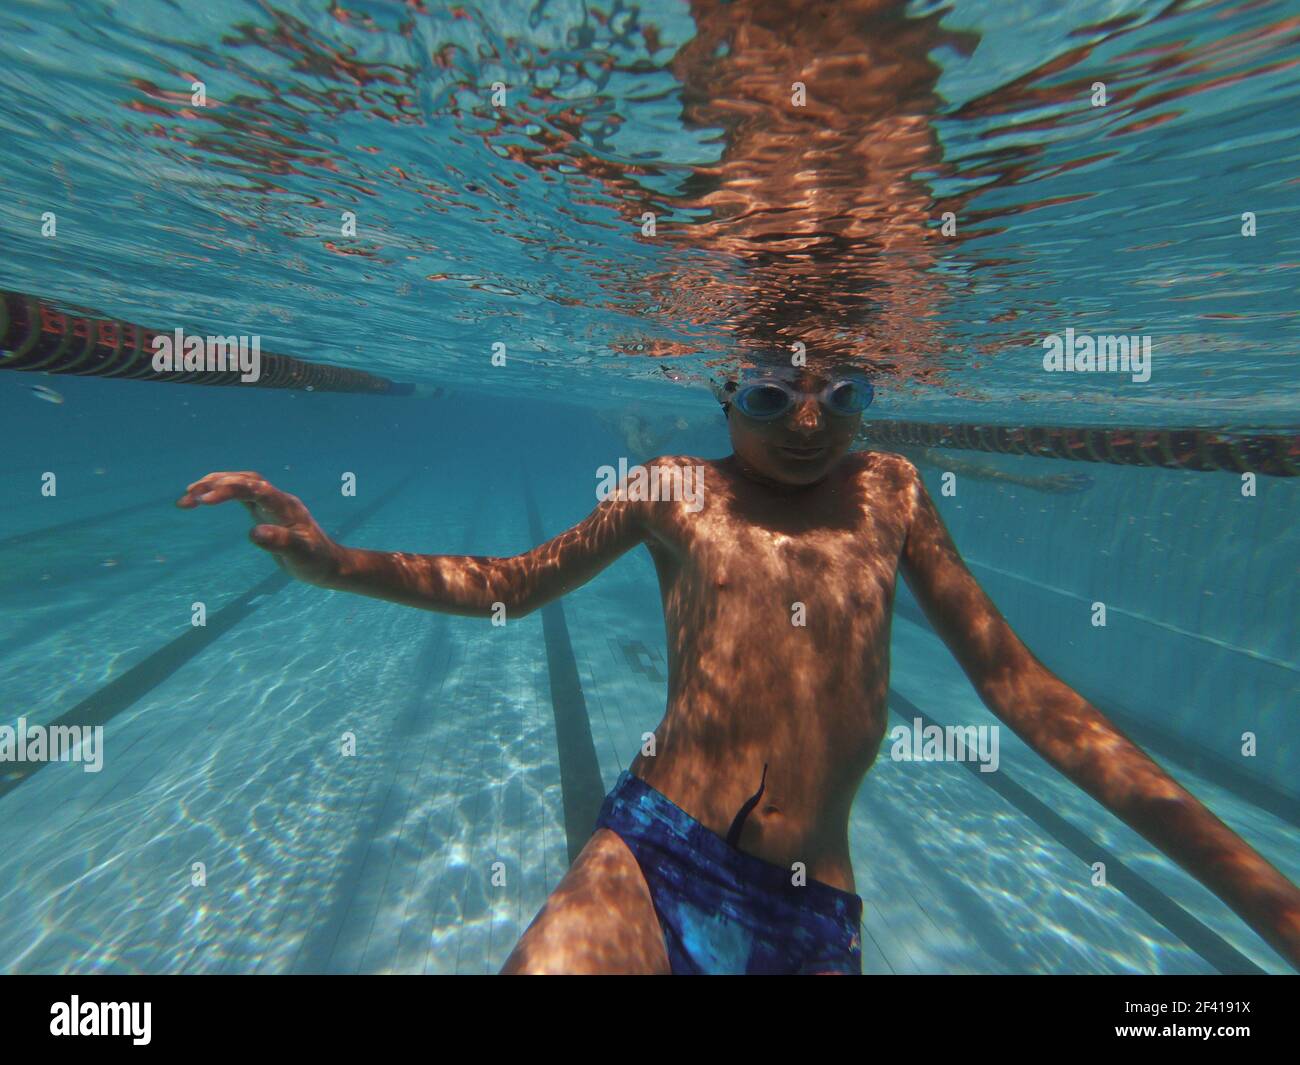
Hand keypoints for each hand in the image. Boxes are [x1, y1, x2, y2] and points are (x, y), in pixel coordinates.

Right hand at [177, 471, 342, 585]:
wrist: (327, 563)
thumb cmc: (315, 561)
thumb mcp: (300, 555)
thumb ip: (280, 542)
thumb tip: (254, 533)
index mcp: (286, 507)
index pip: (255, 489)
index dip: (229, 490)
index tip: (204, 501)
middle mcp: (278, 500)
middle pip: (245, 480)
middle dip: (215, 484)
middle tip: (187, 497)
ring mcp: (272, 503)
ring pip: (241, 483)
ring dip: (214, 485)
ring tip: (186, 498)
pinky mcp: (265, 511)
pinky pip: (241, 494)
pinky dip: (221, 494)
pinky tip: (202, 500)